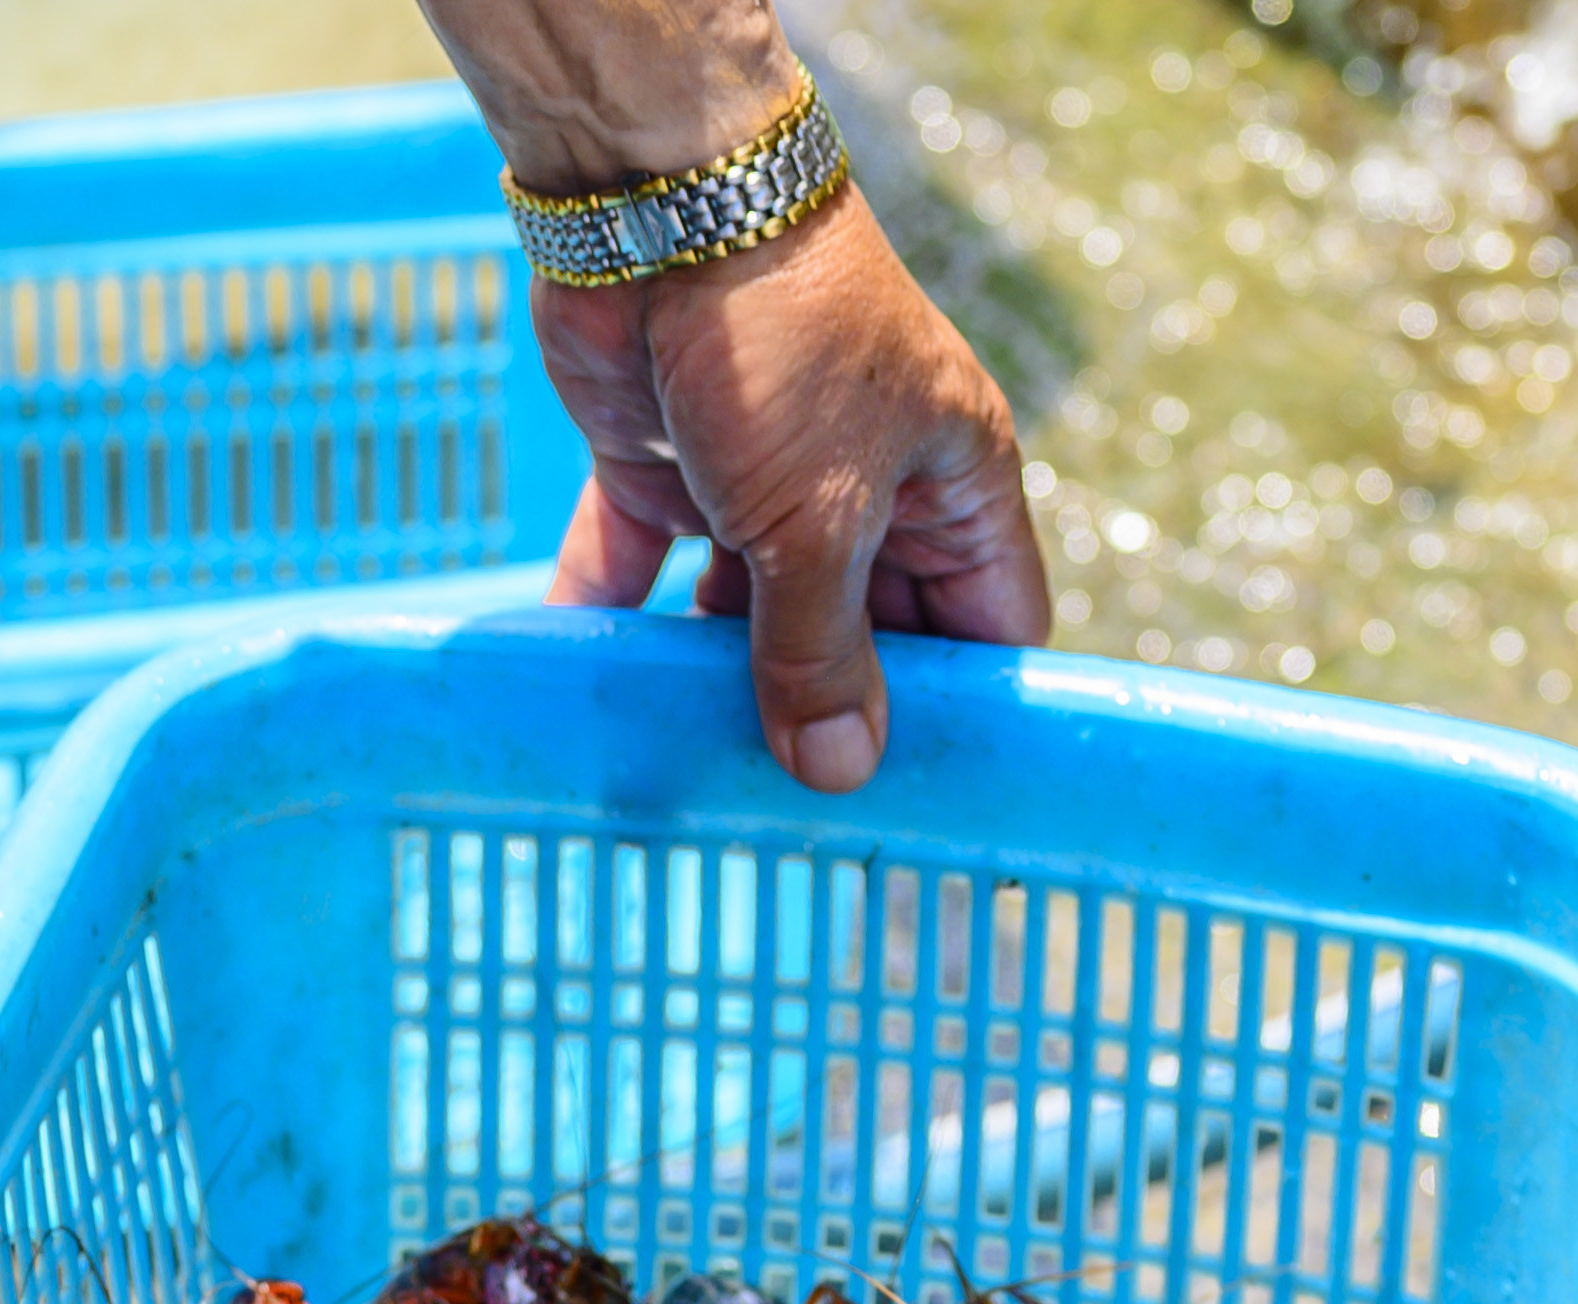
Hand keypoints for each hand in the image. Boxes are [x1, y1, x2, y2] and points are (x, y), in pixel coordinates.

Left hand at [533, 193, 1052, 790]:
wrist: (658, 206)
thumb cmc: (783, 342)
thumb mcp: (818, 516)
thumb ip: (822, 650)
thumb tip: (840, 773)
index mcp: (953, 486)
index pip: (987, 628)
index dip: (961, 714)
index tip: (923, 811)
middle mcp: (870, 491)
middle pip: (866, 639)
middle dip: (828, 719)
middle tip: (792, 823)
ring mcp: (767, 483)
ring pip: (752, 618)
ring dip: (719, 688)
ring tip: (694, 782)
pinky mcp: (670, 470)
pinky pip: (648, 572)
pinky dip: (618, 626)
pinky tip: (591, 697)